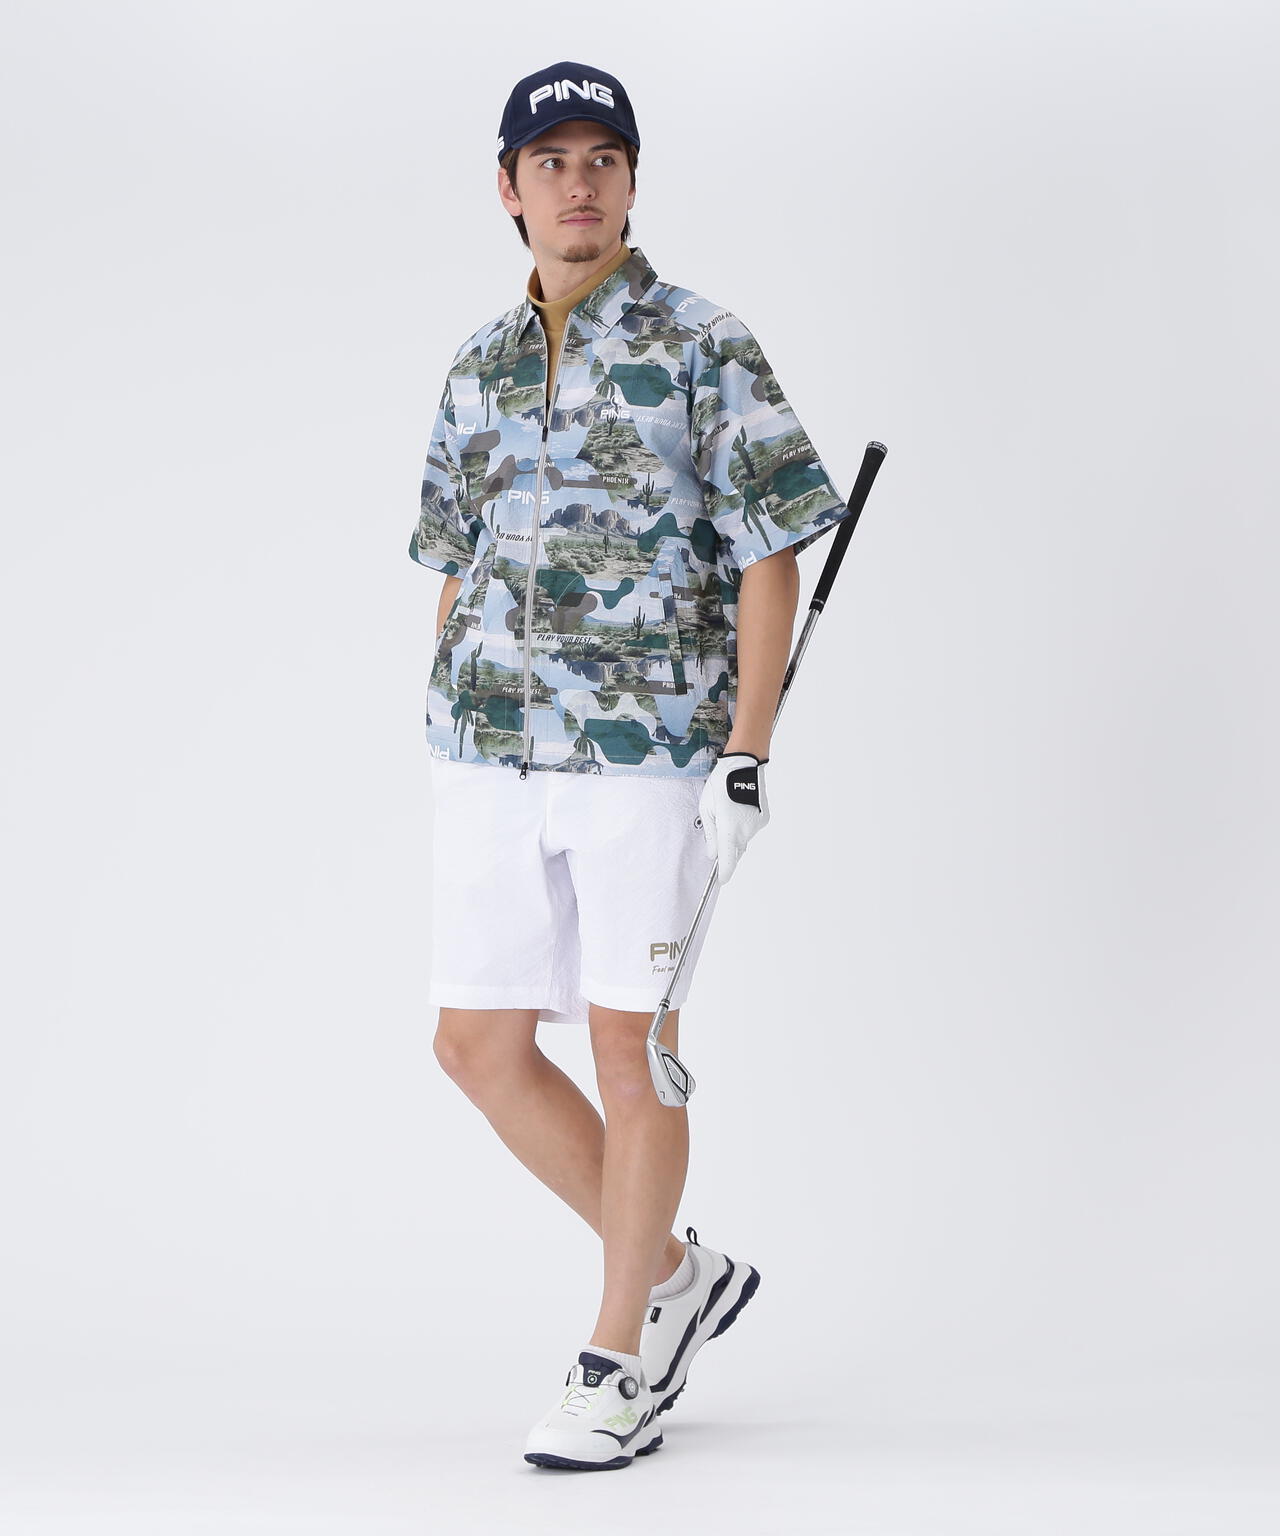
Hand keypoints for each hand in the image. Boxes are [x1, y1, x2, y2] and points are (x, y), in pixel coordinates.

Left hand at [697, 752, 769, 883]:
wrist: (744, 765)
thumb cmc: (721, 784)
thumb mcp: (706, 808)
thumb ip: (710, 834)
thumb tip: (713, 854)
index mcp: (729, 828)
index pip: (728, 860)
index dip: (724, 873)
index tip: (721, 880)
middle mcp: (746, 830)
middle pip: (736, 851)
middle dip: (727, 848)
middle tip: (719, 827)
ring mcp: (757, 825)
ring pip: (744, 840)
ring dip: (736, 835)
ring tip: (730, 812)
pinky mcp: (764, 820)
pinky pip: (751, 830)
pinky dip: (745, 826)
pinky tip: (740, 810)